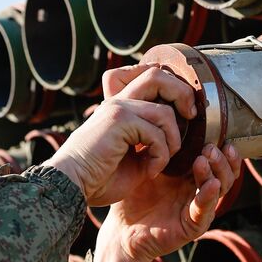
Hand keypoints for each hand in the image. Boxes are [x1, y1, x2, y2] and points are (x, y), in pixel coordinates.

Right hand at [43, 63, 195, 206]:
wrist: (71, 186)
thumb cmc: (99, 178)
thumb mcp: (134, 157)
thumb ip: (151, 141)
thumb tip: (174, 138)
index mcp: (121, 106)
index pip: (150, 76)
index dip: (173, 87)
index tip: (185, 112)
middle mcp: (118, 101)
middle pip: (158, 75)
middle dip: (182, 94)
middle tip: (190, 116)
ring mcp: (118, 108)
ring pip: (164, 110)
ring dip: (172, 140)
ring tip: (161, 161)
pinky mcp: (119, 120)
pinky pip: (156, 132)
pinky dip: (160, 155)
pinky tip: (150, 171)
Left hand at [92, 143, 240, 261]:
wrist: (120, 229)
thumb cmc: (133, 196)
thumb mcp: (145, 165)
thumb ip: (156, 144)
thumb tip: (159, 111)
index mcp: (191, 175)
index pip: (216, 158)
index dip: (221, 146)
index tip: (216, 131)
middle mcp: (198, 190)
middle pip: (225, 171)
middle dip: (221, 158)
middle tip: (210, 146)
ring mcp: (197, 208)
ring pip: (220, 188)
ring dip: (217, 172)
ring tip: (205, 160)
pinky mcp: (192, 226)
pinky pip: (205, 211)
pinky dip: (209, 197)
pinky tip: (211, 184)